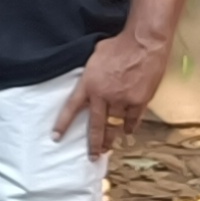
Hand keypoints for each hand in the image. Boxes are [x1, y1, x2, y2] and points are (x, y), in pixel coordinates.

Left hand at [59, 29, 169, 154]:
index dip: (63, 124)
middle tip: (92, 156)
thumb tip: (89, 81)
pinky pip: (132, 119)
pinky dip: (130, 126)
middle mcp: (103, 96)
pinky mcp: (139, 101)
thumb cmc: (118, 45)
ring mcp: (122, 100)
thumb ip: (91, 73)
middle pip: (95, 126)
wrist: (143, 44)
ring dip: (111, 138)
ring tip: (108, 148)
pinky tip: (128, 132)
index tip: (56, 137)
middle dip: (93, 144)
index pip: (71, 108)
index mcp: (88, 84)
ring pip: (114, 126)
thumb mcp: (94, 57)